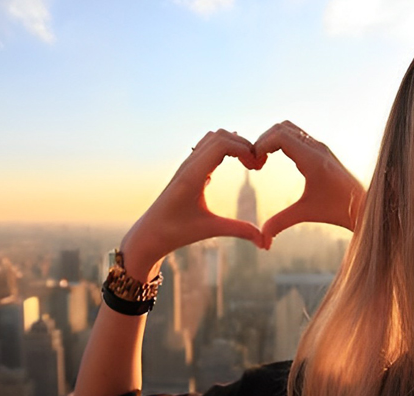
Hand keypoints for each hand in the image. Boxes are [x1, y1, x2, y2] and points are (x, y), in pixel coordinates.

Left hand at [120, 129, 263, 280]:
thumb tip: (265, 243)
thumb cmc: (174, 233)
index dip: (244, 149)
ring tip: (249, 164)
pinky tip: (236, 165)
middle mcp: (189, 165)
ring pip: (213, 137)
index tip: (257, 167)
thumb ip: (239, 231)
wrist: (148, 235)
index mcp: (193, 175)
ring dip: (234, 144)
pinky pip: (208, 147)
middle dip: (243, 145)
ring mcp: (187, 165)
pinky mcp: (188, 169)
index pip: (222, 144)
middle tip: (257, 166)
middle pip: (220, 135)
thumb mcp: (209, 230)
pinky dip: (225, 148)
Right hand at [254, 121, 364, 248]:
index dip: (261, 144)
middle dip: (263, 141)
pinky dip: (281, 142)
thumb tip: (261, 240)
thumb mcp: (306, 213)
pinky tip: (274, 161)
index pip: (280, 135)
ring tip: (262, 161)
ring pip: (289, 129)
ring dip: (271, 140)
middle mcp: (316, 148)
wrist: (363, 207)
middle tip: (254, 162)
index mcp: (312, 159)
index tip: (253, 163)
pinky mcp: (321, 151)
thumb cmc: (338, 210)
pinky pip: (296, 136)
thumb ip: (281, 223)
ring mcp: (320, 147)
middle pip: (281, 127)